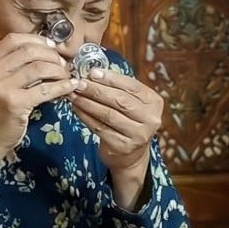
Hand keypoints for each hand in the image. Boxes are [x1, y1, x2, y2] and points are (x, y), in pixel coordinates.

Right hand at [0, 32, 79, 188]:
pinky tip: (70, 87)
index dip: (36, 40)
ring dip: (59, 70)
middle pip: (28, 51)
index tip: (52, 46)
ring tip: (67, 76)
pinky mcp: (15, 103)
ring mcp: (0, 87)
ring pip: (39, 68)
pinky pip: (45, 89)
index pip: (13, 40)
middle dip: (51, 55)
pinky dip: (62, 86)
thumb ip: (7, 66)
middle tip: (63, 63)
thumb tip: (41, 50)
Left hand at [70, 66, 162, 207]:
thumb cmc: (129, 121)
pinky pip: (100, 128)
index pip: (132, 86)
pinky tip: (76, 109)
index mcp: (154, 102)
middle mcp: (150, 119)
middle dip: (96, 90)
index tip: (92, 72)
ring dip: (87, 103)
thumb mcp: (132, 103)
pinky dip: (86, 116)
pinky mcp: (122, 146)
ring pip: (108, 114)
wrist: (131, 155)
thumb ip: (118, 88)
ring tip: (74, 95)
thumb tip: (92, 73)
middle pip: (120, 100)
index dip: (111, 78)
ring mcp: (138, 135)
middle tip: (79, 83)